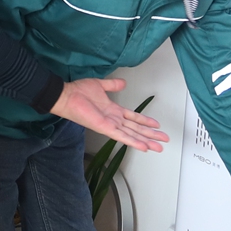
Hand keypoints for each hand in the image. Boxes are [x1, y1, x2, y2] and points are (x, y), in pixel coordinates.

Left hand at [51, 78, 168, 152]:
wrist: (67, 96)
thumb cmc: (79, 91)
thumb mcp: (100, 85)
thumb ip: (112, 85)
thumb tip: (123, 83)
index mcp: (113, 111)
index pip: (133, 118)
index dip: (145, 121)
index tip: (156, 125)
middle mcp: (113, 120)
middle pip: (136, 129)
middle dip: (151, 135)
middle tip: (163, 140)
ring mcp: (110, 125)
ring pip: (132, 135)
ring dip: (146, 141)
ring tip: (158, 147)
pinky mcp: (105, 128)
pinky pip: (122, 136)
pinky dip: (133, 142)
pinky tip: (143, 146)